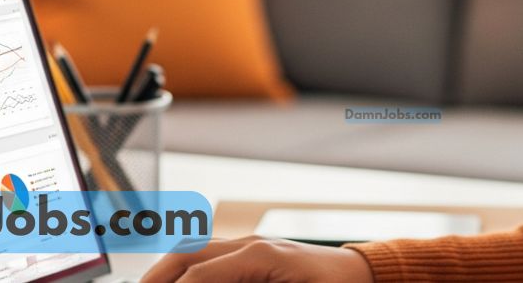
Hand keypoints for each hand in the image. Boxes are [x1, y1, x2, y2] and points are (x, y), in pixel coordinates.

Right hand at [140, 234, 375, 281]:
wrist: (363, 275)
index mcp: (260, 255)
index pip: (200, 272)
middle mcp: (252, 244)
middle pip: (190, 253)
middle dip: (159, 275)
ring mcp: (252, 245)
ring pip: (196, 249)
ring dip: (169, 268)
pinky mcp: (255, 253)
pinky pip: (212, 254)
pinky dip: (188, 267)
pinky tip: (180, 281)